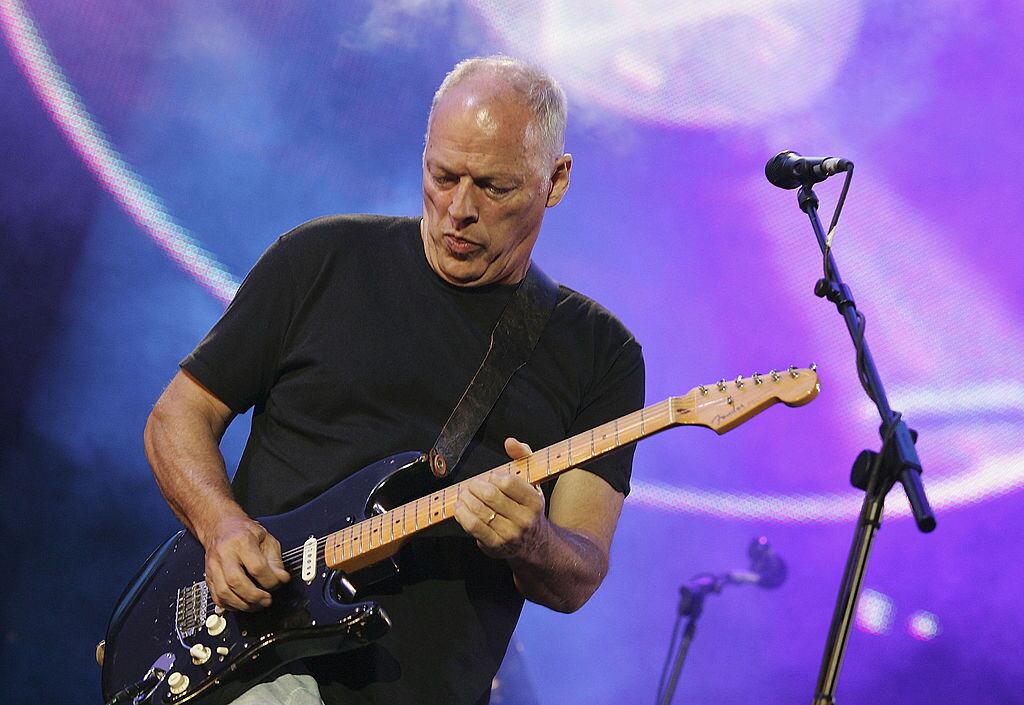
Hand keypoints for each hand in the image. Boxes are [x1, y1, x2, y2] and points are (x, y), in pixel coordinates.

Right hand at [201, 515, 289, 610]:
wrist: (221, 527)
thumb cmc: (243, 532)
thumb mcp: (266, 538)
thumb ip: (275, 560)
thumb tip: (281, 578)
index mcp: (241, 541)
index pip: (257, 567)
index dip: (270, 580)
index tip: (278, 583)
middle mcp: (224, 554)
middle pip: (236, 582)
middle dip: (254, 596)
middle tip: (267, 600)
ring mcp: (213, 567)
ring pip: (223, 593)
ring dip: (242, 605)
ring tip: (256, 605)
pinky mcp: (208, 577)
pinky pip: (216, 598)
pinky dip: (230, 606)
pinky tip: (242, 604)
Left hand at [454, 437, 547, 558]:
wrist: (534, 544)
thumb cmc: (528, 508)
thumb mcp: (533, 481)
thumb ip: (523, 456)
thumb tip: (510, 442)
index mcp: (534, 502)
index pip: (509, 482)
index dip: (494, 476)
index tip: (491, 477)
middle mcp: (524, 519)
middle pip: (490, 496)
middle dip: (475, 486)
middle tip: (472, 485)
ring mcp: (509, 534)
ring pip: (479, 510)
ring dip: (466, 498)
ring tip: (464, 494)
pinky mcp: (495, 545)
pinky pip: (473, 526)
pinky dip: (462, 514)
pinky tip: (460, 508)